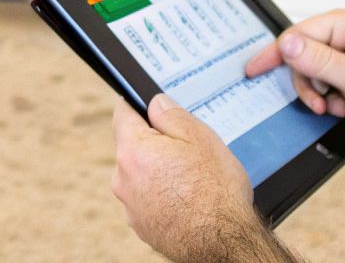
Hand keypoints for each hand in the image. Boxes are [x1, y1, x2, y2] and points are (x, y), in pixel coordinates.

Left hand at [111, 95, 295, 262]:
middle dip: (155, 144)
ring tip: (191, 180)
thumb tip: (154, 102)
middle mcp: (123, 179)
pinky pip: (147, 199)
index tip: (152, 108)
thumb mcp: (199, 137)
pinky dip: (162, 195)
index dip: (139, 106)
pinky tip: (187, 200)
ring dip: (159, 172)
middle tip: (186, 151)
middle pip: (133, 146)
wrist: (222, 243)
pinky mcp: (141, 225)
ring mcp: (130, 206)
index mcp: (133, 151)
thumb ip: (170, 114)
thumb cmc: (215, 192)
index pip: (122, 112)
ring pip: (141, 174)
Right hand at [245, 2, 344, 150]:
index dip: (280, 51)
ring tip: (337, 106)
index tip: (255, 68)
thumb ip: (321, 61)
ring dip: (318, 93)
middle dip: (309, 81)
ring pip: (308, 69)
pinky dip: (326, 99)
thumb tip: (287, 44)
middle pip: (303, 51)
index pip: (305, 31)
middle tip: (322, 101)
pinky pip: (319, 82)